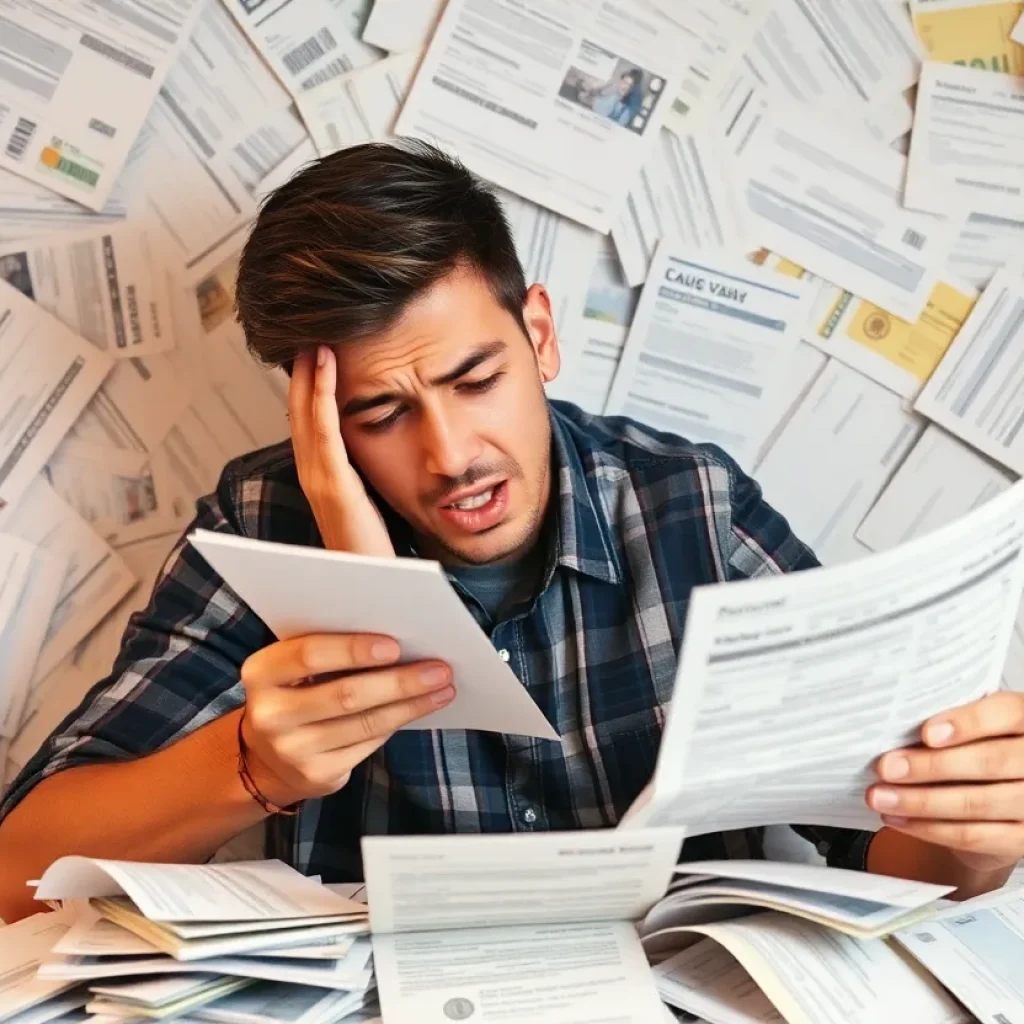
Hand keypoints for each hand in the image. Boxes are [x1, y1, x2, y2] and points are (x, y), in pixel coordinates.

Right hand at [239, 633, 454, 805]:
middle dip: (399, 681)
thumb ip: (327, 650)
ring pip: (365, 723)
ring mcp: (293, 750)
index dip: (353, 649)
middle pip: (346, 694)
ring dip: (411, 704)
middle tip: (439, 669)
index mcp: (261, 673)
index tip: (395, 646)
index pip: (308, 655)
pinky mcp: (317, 774)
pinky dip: (399, 722)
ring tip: (443, 688)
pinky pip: (368, 744)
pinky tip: (421, 709)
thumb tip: (398, 641)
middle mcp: (271, 715)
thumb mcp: (292, 668)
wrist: (266, 757)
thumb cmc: (294, 692)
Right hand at [289, 345, 393, 555]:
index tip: (316, 355)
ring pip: (308, 418)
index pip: (312, 426)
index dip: (310, 390)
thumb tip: (390, 448)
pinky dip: (323, 397)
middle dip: (303, 376)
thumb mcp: (371, 504)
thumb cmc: (375, 553)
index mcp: (324, 481)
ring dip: (309, 377)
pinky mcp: (335, 487)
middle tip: (306, 336)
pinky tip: (326, 368)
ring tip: (313, 342)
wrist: (375, 591)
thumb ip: (368, 479)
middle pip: (302, 416)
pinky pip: (326, 433)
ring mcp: (321, 482)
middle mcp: (315, 478)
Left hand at [869, 691, 1023, 873]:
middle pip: (989, 762)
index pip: (1006, 713)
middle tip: (885, 767)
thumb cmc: (980, 747)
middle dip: (930, 766)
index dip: (968, 723)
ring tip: (881, 796)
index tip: (926, 734)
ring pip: (977, 803)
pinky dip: (929, 829)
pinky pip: (975, 837)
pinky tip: (899, 819)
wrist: (1005, 798)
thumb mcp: (974, 727)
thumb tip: (895, 728)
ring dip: (920, 802)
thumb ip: (949, 723)